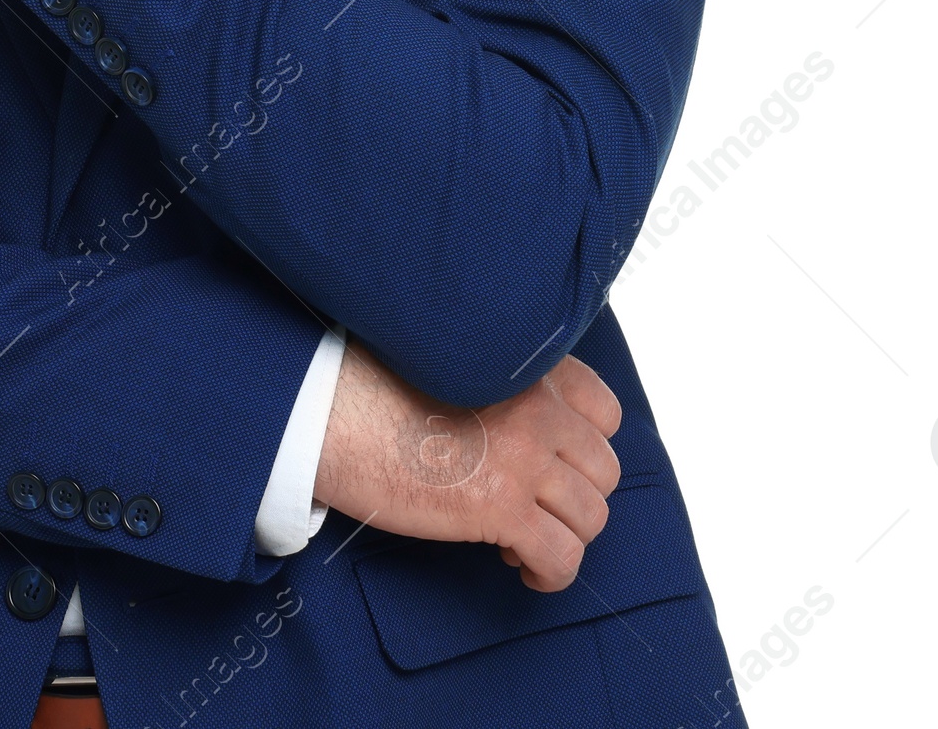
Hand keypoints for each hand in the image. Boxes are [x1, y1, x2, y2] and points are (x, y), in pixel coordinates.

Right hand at [313, 340, 621, 592]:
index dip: (585, 447)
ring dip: (563, 537)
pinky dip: (548, 573)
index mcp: (527, 367)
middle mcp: (538, 407)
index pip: (605, 411)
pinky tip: (521, 568)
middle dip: (574, 498)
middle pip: (603, 470)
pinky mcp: (502, 507)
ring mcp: (525, 458)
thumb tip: (529, 430)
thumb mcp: (456, 363)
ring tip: (520, 541)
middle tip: (533, 509)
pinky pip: (561, 558)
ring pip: (591, 518)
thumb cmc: (376, 385)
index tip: (556, 466)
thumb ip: (504, 383)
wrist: (332, 411)